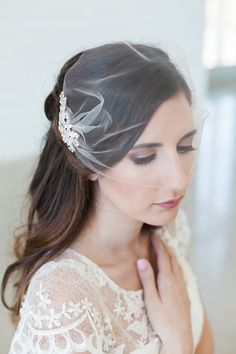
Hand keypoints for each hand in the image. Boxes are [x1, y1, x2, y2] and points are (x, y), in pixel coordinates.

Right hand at [136, 235, 193, 353]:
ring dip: (171, 254)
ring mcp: (182, 287)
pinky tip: (174, 267)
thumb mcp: (151, 299)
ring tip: (165, 248)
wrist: (179, 336)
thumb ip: (147, 279)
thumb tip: (141, 260)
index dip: (158, 245)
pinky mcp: (185, 294)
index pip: (163, 257)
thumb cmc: (162, 320)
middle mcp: (177, 281)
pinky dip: (176, 264)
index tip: (153, 234)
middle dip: (164, 246)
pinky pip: (181, 272)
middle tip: (157, 237)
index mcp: (168, 280)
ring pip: (178, 265)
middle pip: (172, 258)